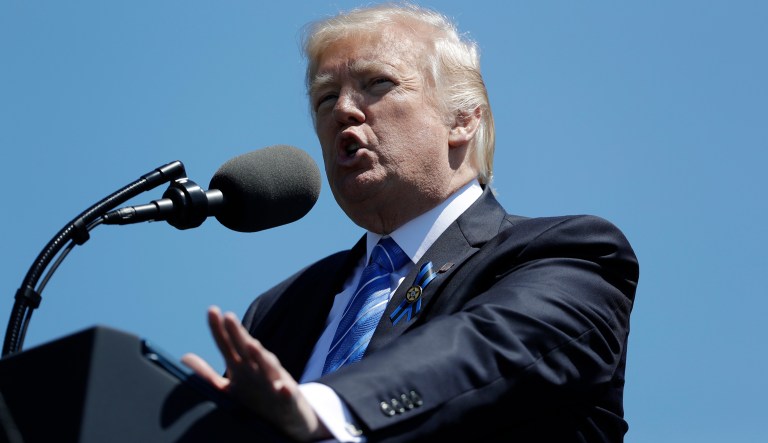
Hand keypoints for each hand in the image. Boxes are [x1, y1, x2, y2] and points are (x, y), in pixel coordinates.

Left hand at [181, 306, 329, 441]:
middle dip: (238, 334)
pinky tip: (282, 387)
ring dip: (260, 356)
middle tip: (229, 317)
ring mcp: (272, 380)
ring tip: (252, 346)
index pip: (227, 344)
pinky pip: (286, 393)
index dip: (219, 329)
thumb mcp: (229, 386)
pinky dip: (285, 389)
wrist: (287, 414)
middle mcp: (256, 368)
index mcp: (241, 366)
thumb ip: (207, 374)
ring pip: (267, 367)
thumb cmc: (256, 396)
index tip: (212, 310)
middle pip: (246, 349)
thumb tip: (183, 358)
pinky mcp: (286, 397)